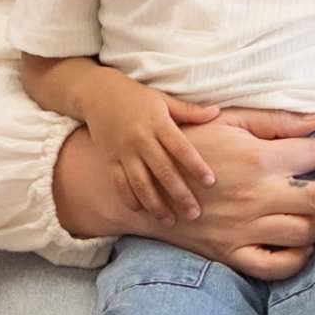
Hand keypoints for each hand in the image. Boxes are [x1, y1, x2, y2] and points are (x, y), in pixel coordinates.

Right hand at [64, 107, 314, 275]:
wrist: (143, 187)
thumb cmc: (187, 145)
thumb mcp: (229, 122)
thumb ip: (275, 123)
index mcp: (258, 159)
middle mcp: (257, 196)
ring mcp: (245, 228)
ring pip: (304, 236)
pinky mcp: (231, 253)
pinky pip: (273, 266)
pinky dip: (296, 262)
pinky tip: (309, 250)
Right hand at [76, 78, 212, 222]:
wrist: (97, 93)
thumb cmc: (137, 97)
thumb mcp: (164, 99)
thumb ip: (189, 111)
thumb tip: (217, 112)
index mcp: (158, 123)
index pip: (181, 148)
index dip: (196, 166)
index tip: (211, 182)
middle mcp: (141, 139)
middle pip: (163, 171)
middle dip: (180, 195)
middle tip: (195, 213)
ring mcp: (123, 151)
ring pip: (141, 183)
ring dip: (156, 205)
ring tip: (170, 221)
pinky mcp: (109, 159)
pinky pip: (119, 183)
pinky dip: (129, 198)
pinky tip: (142, 211)